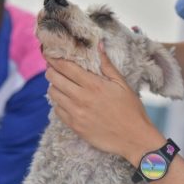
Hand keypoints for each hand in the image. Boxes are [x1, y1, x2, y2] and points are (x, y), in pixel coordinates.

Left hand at [45, 43, 165, 164]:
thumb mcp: (122, 84)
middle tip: (53, 67)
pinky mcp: (74, 126)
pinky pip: (57, 110)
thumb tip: (99, 45)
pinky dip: (58, 102)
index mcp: (93, 85)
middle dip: (51, 70)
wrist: (133, 138)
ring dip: (53, 86)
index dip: (55, 59)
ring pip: (53, 94)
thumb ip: (107, 65)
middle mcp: (81, 98)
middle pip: (55, 79)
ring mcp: (76, 113)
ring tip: (59, 83)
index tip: (50, 54)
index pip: (66, 67)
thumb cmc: (131, 109)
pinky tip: (65, 99)